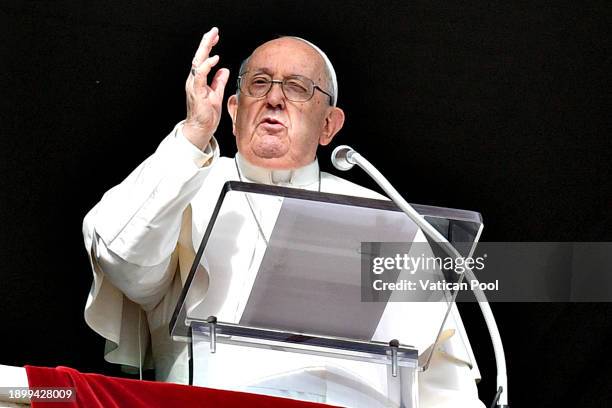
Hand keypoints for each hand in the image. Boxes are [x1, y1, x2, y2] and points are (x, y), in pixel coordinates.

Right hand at [183, 27, 229, 149]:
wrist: (201, 128)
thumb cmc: (207, 114)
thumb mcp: (216, 94)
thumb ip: (219, 81)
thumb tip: (224, 69)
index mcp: (199, 79)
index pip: (203, 59)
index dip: (208, 47)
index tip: (215, 37)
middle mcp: (194, 80)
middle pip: (199, 56)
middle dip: (206, 42)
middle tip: (213, 31)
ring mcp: (194, 85)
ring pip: (198, 62)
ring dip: (205, 49)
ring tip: (212, 38)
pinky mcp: (196, 92)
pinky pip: (200, 75)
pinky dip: (207, 66)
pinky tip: (215, 59)